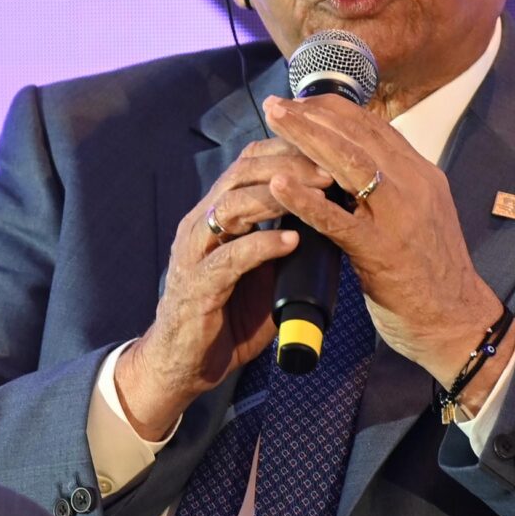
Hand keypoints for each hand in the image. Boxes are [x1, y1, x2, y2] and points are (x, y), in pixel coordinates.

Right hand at [113, 142, 304, 439]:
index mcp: (215, 215)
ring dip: (278, 197)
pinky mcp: (197, 287)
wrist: (182, 365)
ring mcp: (194, 254)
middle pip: (241, 174)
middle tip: (330, 168)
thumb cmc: (224, 317)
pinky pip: (229, 258)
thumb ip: (284, 247)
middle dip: (289, 165)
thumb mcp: (260, 273)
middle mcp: (200, 225)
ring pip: (231, 206)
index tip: (327, 150)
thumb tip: (332, 227)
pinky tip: (292, 240)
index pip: (248, 163)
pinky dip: (262, 245)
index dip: (287, 150)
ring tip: (319, 195)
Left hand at [258, 94, 506, 395]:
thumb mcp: (418, 215)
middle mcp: (413, 185)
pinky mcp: (381, 251)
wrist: (457, 322)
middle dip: (312, 115)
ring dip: (306, 139)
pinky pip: (337, 219)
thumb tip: (349, 166)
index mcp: (420, 175)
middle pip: (357, 135)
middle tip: (275, 104)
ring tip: (274, 124)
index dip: (332, 110)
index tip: (299, 102)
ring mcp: (399, 217)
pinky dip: (305, 199)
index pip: (373, 127)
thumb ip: (390, 188)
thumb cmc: (430, 274)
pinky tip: (278, 185)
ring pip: (349, 164)